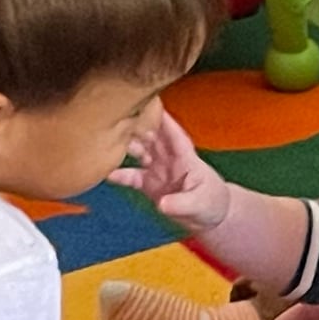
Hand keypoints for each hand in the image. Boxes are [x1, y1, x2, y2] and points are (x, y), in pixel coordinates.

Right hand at [110, 106, 230, 230]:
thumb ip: (181, 204)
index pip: (173, 134)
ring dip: (125, 145)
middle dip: (137, 125)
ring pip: (139, 151)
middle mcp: (169, 158)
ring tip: (106, 139)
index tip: (149, 103)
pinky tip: (107, 173)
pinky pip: (131, 175)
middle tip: (119, 116)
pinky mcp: (149, 182)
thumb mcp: (199, 204)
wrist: (210, 215)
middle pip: (151, 137)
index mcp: (185, 157)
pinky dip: (120, 173)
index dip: (162, 119)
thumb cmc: (211, 202)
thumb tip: (162, 204)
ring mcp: (158, 168)